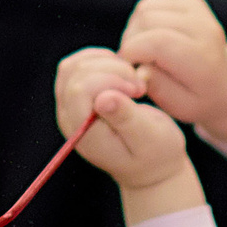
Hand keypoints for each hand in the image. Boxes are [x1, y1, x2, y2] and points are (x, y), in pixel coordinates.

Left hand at [56, 47, 190, 191]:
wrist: (151, 165)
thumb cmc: (156, 154)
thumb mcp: (150, 139)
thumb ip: (126, 119)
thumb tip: (103, 98)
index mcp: (85, 133)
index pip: (79, 89)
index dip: (109, 79)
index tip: (138, 90)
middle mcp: (70, 119)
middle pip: (74, 73)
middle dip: (111, 69)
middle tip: (139, 87)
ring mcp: (69, 107)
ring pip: (72, 65)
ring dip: (105, 63)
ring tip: (131, 81)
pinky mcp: (76, 97)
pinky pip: (78, 65)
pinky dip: (102, 61)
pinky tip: (123, 76)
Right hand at [116, 0, 226, 140]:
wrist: (225, 84)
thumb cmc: (197, 98)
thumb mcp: (178, 105)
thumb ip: (157, 87)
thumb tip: (138, 69)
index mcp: (202, 58)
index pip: (157, 42)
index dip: (132, 52)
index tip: (127, 67)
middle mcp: (204, 29)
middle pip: (147, 20)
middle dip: (131, 40)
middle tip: (133, 61)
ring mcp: (199, 12)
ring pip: (146, 8)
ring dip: (134, 29)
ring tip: (141, 50)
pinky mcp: (191, 2)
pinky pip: (152, 1)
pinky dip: (143, 18)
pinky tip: (149, 37)